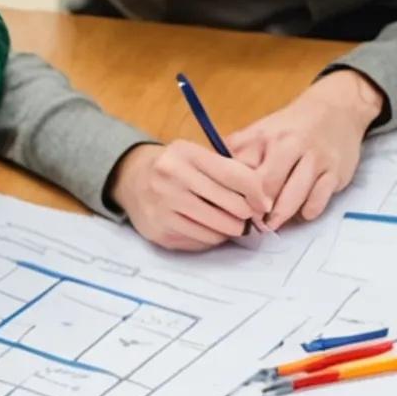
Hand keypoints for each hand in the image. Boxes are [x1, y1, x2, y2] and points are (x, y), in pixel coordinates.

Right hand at [108, 140, 278, 250]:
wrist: (131, 179)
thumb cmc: (174, 167)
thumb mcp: (196, 155)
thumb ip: (228, 170)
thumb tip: (264, 200)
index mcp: (186, 154)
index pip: (236, 175)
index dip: (258, 193)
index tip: (265, 203)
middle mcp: (171, 179)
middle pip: (231, 207)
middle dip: (247, 215)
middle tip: (249, 217)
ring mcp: (163, 207)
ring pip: (218, 229)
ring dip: (230, 229)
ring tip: (229, 222)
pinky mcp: (160, 231)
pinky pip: (201, 241)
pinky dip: (212, 237)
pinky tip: (208, 227)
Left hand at [228, 71, 382, 226]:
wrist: (338, 108)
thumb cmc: (292, 127)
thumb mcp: (261, 131)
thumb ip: (239, 153)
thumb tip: (216, 182)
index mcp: (264, 136)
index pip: (241, 172)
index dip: (234, 194)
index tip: (232, 206)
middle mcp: (290, 144)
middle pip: (266, 188)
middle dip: (257, 210)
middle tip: (254, 220)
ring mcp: (315, 159)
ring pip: (292, 200)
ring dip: (279, 217)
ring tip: (272, 222)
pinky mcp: (335, 173)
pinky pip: (316, 204)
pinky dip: (306, 213)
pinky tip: (301, 210)